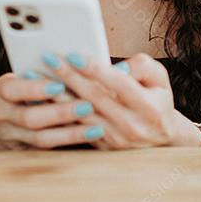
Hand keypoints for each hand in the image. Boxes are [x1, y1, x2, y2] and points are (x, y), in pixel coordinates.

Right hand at [0, 70, 106, 151]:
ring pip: (42, 139)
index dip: (35, 88)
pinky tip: (90, 138)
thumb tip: (76, 61)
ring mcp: (14, 137)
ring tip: (97, 128)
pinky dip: (70, 143)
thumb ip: (40, 75)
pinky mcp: (26, 152)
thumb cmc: (13, 97)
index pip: (13, 89)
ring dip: (71, 134)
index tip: (59, 85)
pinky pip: (49, 150)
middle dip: (60, 113)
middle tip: (87, 106)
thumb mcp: (16, 82)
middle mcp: (4, 116)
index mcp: (2, 92)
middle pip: (30, 118)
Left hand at [41, 52, 200, 148]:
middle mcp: (132, 126)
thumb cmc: (157, 99)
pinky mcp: (104, 147)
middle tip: (48, 58)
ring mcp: (116, 139)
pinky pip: (76, 128)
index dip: (94, 68)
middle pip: (94, 97)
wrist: (162, 137)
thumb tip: (117, 66)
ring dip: (57, 95)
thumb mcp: (159, 79)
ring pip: (80, 115)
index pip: (117, 83)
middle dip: (68, 76)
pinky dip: (58, 113)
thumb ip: (142, 66)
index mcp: (148, 107)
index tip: (72, 54)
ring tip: (38, 78)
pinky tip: (42, 98)